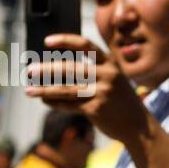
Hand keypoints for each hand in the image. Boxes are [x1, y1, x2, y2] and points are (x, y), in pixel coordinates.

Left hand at [25, 33, 148, 144]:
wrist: (139, 127)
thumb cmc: (119, 99)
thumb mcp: (112, 80)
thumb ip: (90, 72)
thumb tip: (52, 69)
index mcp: (110, 63)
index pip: (85, 45)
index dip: (65, 41)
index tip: (46, 41)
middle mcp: (107, 75)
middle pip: (70, 69)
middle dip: (46, 70)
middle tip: (29, 71)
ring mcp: (102, 93)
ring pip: (66, 89)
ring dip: (44, 90)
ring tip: (29, 91)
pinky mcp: (96, 109)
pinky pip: (69, 104)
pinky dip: (54, 103)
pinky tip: (44, 100)